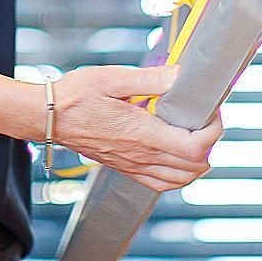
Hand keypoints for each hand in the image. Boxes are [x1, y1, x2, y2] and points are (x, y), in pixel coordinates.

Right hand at [52, 64, 221, 190]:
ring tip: (195, 136)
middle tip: (204, 119)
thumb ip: (149, 80)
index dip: (213, 132)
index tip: (211, 112)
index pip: (195, 147)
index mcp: (142, 134)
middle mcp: (141, 156)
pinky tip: (176, 156)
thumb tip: (179, 76)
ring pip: (181, 180)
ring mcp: (133, 166)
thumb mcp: (112, 79)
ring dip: (197, 162)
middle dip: (209, 144)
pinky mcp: (126, 168)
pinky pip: (162, 184)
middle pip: (195, 167)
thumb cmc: (75, 96)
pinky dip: (179, 175)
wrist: (48, 118)